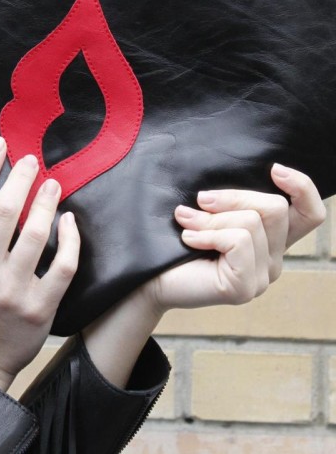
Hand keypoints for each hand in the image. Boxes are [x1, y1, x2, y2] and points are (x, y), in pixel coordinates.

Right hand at [0, 137, 79, 390]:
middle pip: (6, 209)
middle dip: (21, 177)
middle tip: (32, 161)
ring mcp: (13, 290)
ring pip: (37, 232)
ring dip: (47, 201)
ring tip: (52, 184)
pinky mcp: (40, 308)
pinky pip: (63, 265)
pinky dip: (69, 239)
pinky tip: (68, 221)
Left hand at [83, 163, 324, 387]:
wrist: (147, 277)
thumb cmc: (174, 242)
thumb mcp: (208, 211)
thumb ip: (230, 201)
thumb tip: (242, 180)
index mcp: (269, 240)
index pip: (310, 215)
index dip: (303, 187)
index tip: (274, 169)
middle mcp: (272, 260)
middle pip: (275, 208)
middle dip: (233, 196)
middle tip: (200, 200)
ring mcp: (261, 278)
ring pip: (252, 222)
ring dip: (211, 218)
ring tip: (186, 224)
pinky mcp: (243, 287)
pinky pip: (237, 241)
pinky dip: (208, 234)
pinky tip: (188, 240)